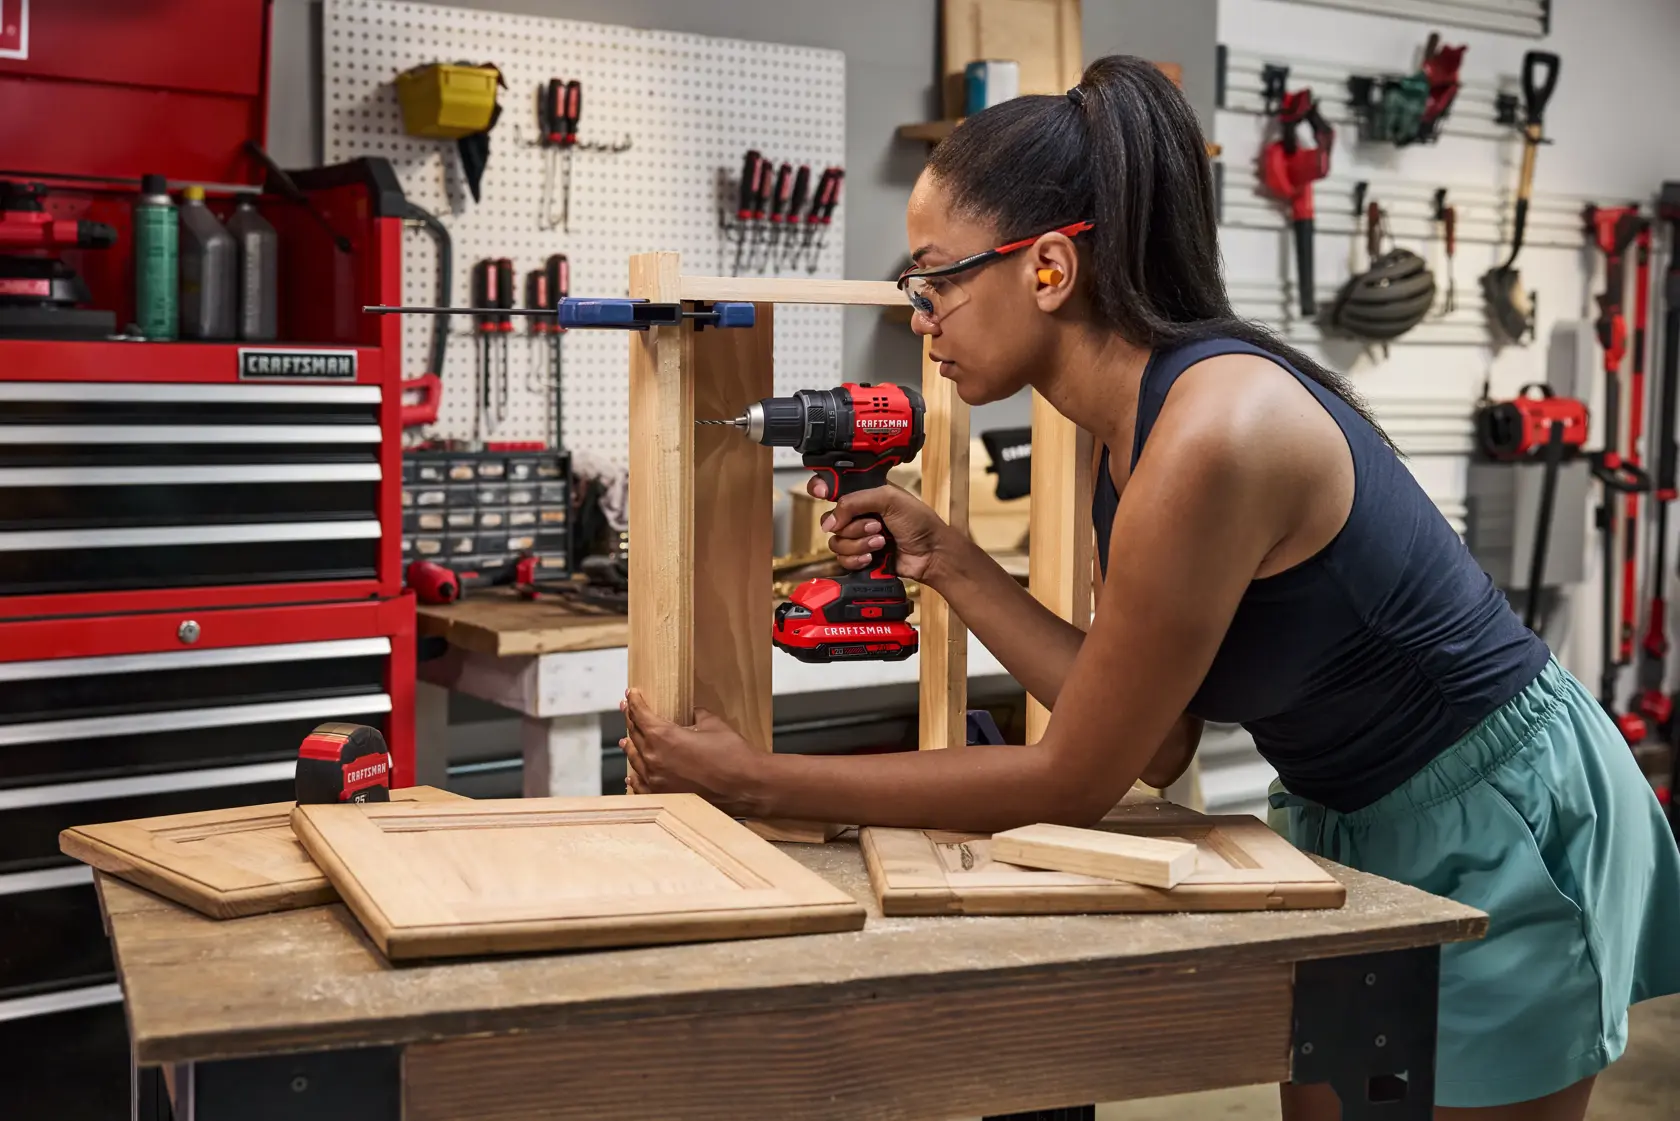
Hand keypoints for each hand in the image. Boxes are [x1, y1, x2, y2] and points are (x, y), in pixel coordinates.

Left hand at [619, 689, 764, 815]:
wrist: (746, 786)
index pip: (641, 714)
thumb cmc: (733, 755)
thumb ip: (696, 716)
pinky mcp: (664, 797)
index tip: (631, 694)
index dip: (634, 702)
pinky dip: (635, 777)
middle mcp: (654, 758)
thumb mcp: (713, 724)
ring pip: (635, 759)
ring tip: (625, 740)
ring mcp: (656, 781)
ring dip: (630, 746)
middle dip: (631, 720)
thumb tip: (692, 713)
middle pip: (635, 734)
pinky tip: (632, 774)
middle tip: (628, 709)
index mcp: (663, 736)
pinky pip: (640, 785)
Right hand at [810, 478, 956, 583]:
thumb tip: (830, 521)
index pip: (833, 486)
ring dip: (859, 544)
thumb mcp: (889, 499)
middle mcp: (858, 514)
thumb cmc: (919, 522)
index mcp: (864, 493)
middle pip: (831, 520)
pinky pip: (842, 560)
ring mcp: (859, 536)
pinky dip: (857, 559)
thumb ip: (855, 502)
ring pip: (837, 542)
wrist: (932, 553)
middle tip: (876, 526)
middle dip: (854, 526)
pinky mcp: (860, 557)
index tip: (823, 495)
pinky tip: (873, 557)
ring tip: (881, 542)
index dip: (822, 489)